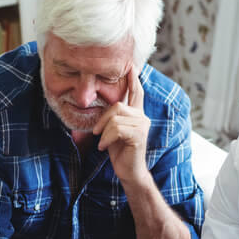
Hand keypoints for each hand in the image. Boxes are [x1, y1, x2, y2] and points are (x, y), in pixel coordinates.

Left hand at [93, 64, 150, 187]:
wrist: (128, 172)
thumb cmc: (119, 152)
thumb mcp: (112, 131)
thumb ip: (112, 118)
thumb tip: (103, 106)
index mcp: (136, 114)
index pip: (136, 93)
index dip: (133, 79)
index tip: (131, 66)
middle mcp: (142, 117)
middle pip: (118, 106)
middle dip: (103, 119)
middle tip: (96, 133)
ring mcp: (142, 126)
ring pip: (115, 119)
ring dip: (103, 132)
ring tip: (102, 143)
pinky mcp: (138, 136)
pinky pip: (117, 129)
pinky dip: (106, 138)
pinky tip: (104, 148)